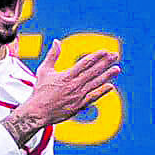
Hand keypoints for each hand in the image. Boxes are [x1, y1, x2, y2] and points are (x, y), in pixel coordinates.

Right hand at [4, 40, 120, 144]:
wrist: (37, 113)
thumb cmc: (39, 91)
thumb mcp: (44, 71)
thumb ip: (52, 55)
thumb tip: (56, 41)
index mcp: (66, 76)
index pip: (85, 63)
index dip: (96, 56)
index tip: (105, 51)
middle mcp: (74, 85)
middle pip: (93, 72)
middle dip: (105, 63)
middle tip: (115, 55)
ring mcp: (77, 96)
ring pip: (96, 83)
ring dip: (107, 76)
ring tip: (117, 69)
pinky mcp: (78, 106)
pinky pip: (93, 97)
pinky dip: (102, 92)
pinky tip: (110, 86)